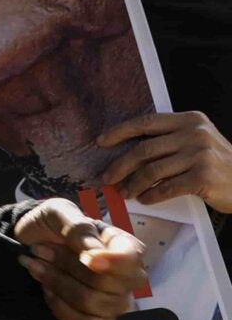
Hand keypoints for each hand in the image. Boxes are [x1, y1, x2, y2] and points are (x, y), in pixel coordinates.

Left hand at [11, 198, 147, 319]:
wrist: (25, 244)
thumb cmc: (49, 225)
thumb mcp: (58, 212)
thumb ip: (78, 227)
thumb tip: (94, 252)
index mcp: (123, 245)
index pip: (132, 260)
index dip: (113, 263)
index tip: (86, 258)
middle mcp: (126, 277)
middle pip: (110, 285)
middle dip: (67, 267)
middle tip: (39, 250)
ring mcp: (113, 302)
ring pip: (95, 305)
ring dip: (57, 283)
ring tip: (35, 266)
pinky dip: (61, 309)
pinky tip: (46, 291)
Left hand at [100, 111, 231, 211]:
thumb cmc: (219, 163)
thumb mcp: (199, 141)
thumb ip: (170, 140)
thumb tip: (128, 151)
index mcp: (189, 120)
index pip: (146, 122)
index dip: (119, 132)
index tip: (101, 142)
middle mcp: (194, 134)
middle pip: (144, 149)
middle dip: (120, 165)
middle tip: (106, 177)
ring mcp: (200, 155)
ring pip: (152, 171)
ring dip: (133, 184)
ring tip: (124, 193)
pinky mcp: (203, 177)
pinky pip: (167, 188)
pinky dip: (152, 195)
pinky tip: (145, 199)